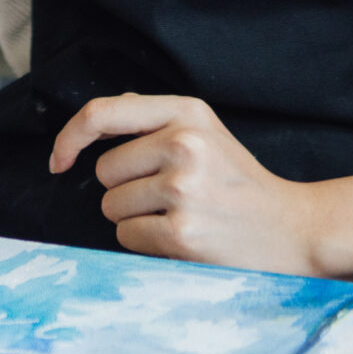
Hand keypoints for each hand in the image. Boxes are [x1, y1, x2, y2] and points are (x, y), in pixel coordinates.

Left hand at [50, 92, 320, 271]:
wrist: (293, 230)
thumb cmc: (240, 184)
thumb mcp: (206, 132)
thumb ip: (154, 120)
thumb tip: (97, 120)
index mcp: (188, 111)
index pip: (102, 113)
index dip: (69, 137)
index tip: (59, 161)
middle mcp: (184, 143)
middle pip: (104, 171)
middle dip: (124, 189)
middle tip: (169, 197)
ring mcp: (182, 188)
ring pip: (111, 207)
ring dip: (134, 218)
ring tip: (180, 216)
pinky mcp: (180, 233)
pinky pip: (127, 237)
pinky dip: (145, 242)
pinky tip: (182, 237)